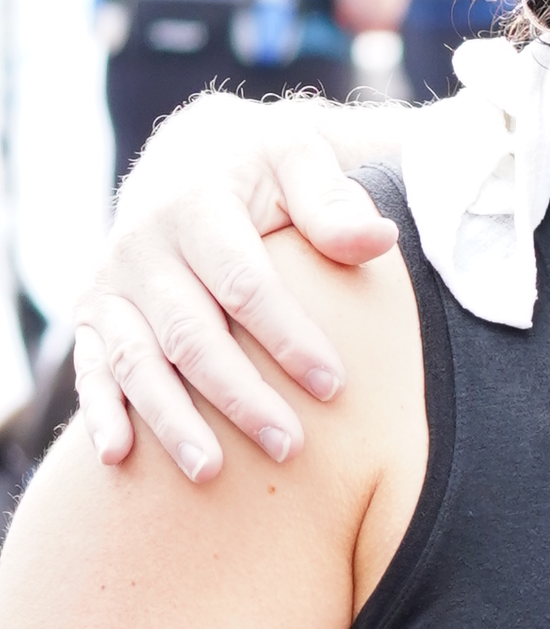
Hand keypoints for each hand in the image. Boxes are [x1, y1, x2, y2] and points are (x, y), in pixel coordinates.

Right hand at [72, 104, 396, 482]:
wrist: (189, 155)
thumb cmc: (260, 167)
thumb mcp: (297, 159)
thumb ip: (332, 203)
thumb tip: (380, 240)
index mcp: (195, 204)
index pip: (244, 283)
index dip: (288, 337)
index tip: (334, 386)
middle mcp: (142, 246)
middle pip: (190, 334)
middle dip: (239, 395)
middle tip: (289, 447)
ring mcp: (112, 285)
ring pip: (137, 361)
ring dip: (172, 419)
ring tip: (212, 473)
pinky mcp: (92, 315)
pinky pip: (91, 368)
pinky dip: (101, 412)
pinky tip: (119, 458)